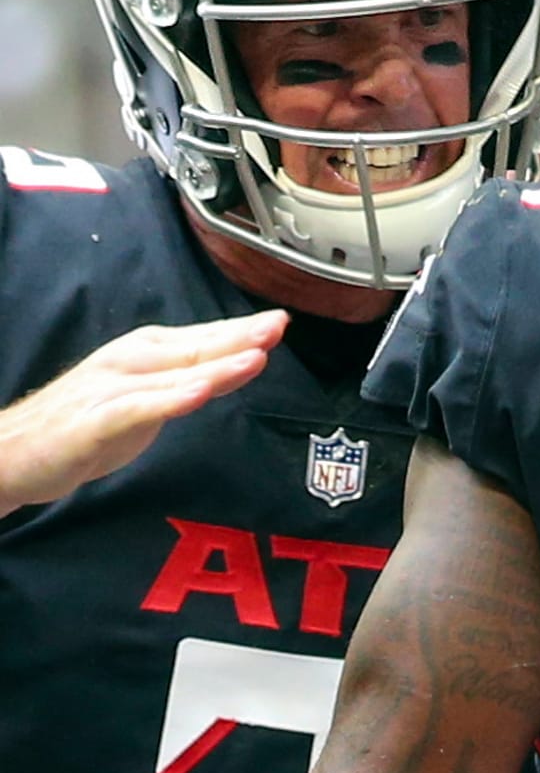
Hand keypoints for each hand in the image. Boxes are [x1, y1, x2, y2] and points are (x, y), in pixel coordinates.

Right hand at [0, 309, 288, 515]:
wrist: (12, 452)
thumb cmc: (86, 422)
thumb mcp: (150, 400)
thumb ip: (193, 383)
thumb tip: (241, 366)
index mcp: (147, 352)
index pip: (204, 338)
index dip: (242, 330)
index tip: (280, 321)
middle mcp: (131, 360)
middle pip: (195, 348)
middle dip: (239, 338)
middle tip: (278, 326)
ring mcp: (112, 388)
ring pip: (174, 375)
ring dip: (216, 365)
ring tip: (255, 357)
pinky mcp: (94, 420)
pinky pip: (138, 408)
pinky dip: (169, 400)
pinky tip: (197, 393)